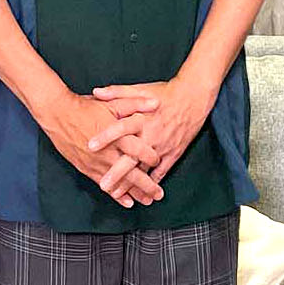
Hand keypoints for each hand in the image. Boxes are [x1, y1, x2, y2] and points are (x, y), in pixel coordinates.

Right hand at [34, 92, 163, 207]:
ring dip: (134, 193)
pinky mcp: (87, 169)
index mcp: (116, 136)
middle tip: (158, 194)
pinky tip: (126, 201)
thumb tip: (156, 103)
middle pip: (131, 173)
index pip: (139, 150)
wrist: (58, 114)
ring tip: (146, 201)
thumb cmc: (85, 108)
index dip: (151, 157)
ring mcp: (96, 163)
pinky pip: (104, 185)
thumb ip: (135, 103)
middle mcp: (107, 153)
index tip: (158, 161)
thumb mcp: (112, 102)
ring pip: (120, 183)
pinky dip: (116, 195)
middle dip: (147, 186)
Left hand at [90, 77, 216, 183]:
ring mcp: (162, 146)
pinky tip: (143, 194)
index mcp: (141, 118)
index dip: (105, 137)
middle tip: (104, 185)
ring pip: (145, 169)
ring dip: (132, 184)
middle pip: (132, 157)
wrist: (192, 97)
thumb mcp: (140, 89)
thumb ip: (117, 92)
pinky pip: (162, 172)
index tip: (90, 146)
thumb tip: (95, 92)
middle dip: (117, 173)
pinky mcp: (173, 153)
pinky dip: (152, 183)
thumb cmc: (164, 92)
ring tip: (118, 195)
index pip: (120, 128)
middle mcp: (151, 134)